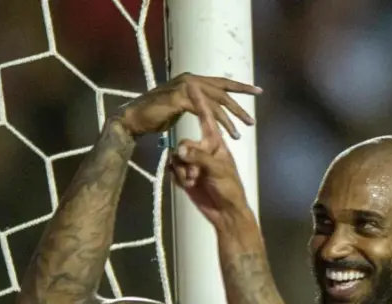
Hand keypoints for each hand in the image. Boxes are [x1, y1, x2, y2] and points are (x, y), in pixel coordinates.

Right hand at [116, 73, 261, 138]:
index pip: (222, 83)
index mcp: (194, 80)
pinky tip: (221, 134)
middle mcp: (191, 80)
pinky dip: (212, 123)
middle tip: (252, 121)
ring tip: (238, 134)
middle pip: (222, 93)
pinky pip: (202, 110)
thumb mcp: (181, 107)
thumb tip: (210, 109)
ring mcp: (186, 87)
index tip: (258, 91)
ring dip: (227, 121)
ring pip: (214, 104)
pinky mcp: (180, 98)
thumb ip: (196, 105)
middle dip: (239, 107)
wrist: (133, 119)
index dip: (240, 87)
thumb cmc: (154, 116)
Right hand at [171, 85, 249, 227]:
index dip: (200, 103)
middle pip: (184, 143)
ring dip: (183, 171)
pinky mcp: (185, 174)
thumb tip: (179, 149)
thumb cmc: (230, 189)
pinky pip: (173, 169)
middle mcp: (203, 148)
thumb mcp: (217, 170)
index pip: (206, 119)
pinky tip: (188, 186)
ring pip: (176, 157)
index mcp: (215, 143)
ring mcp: (193, 161)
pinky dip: (179, 178)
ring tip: (194, 182)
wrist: (225, 213)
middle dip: (187, 159)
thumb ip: (198, 157)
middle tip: (196, 175)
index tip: (192, 85)